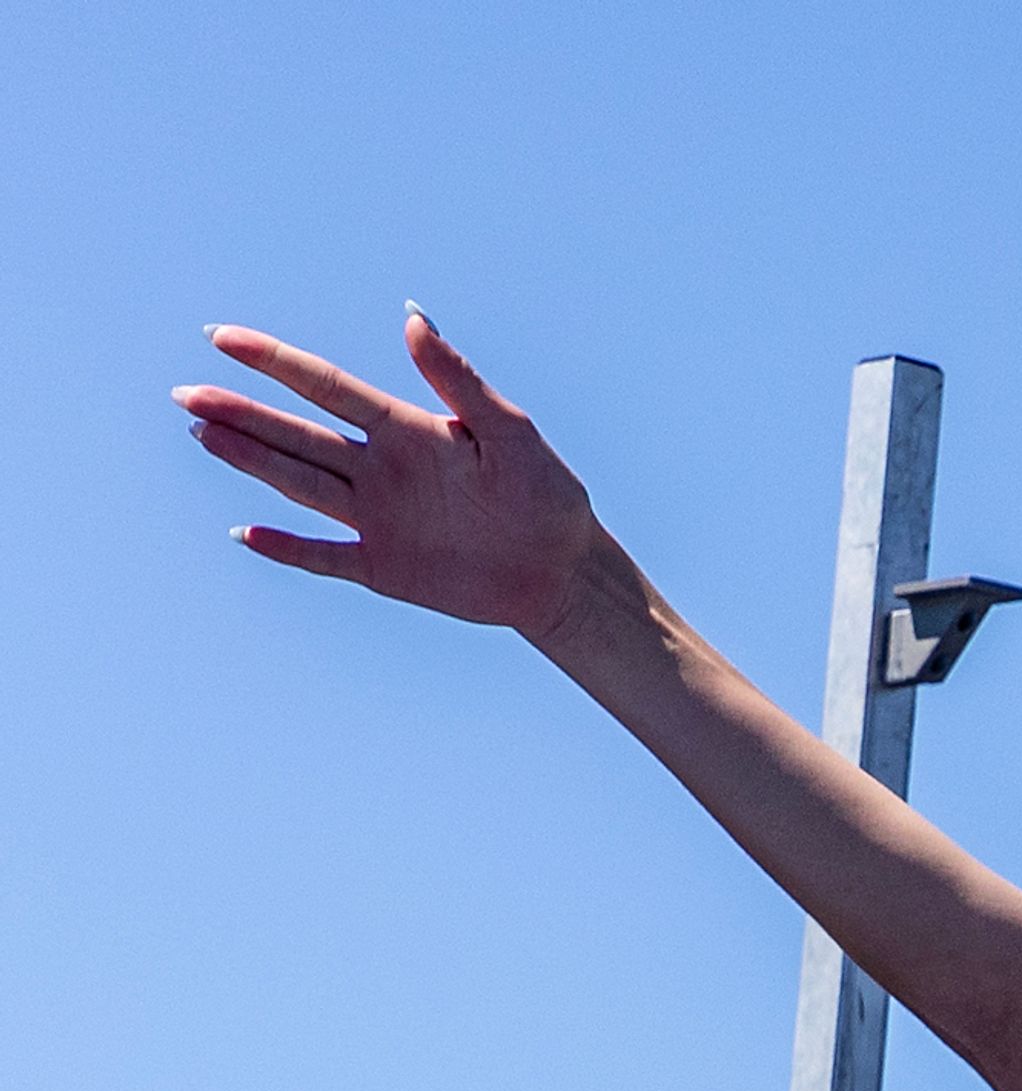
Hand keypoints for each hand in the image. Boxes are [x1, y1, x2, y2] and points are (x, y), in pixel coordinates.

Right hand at [175, 312, 607, 637]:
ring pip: (299, 484)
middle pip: (297, 434)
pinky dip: (286, 548)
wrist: (563, 571)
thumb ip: (458, 380)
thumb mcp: (509, 431)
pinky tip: (245, 533)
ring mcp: (377, 518)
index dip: (274, 361)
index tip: (222, 337)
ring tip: (200, 432)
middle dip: (241, 413)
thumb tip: (413, 317)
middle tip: (185, 393)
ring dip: (250, 460)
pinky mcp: (383, 567)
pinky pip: (324, 556)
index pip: (326, 386)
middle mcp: (380, 469)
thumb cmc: (547, 495)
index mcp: (406, 429)